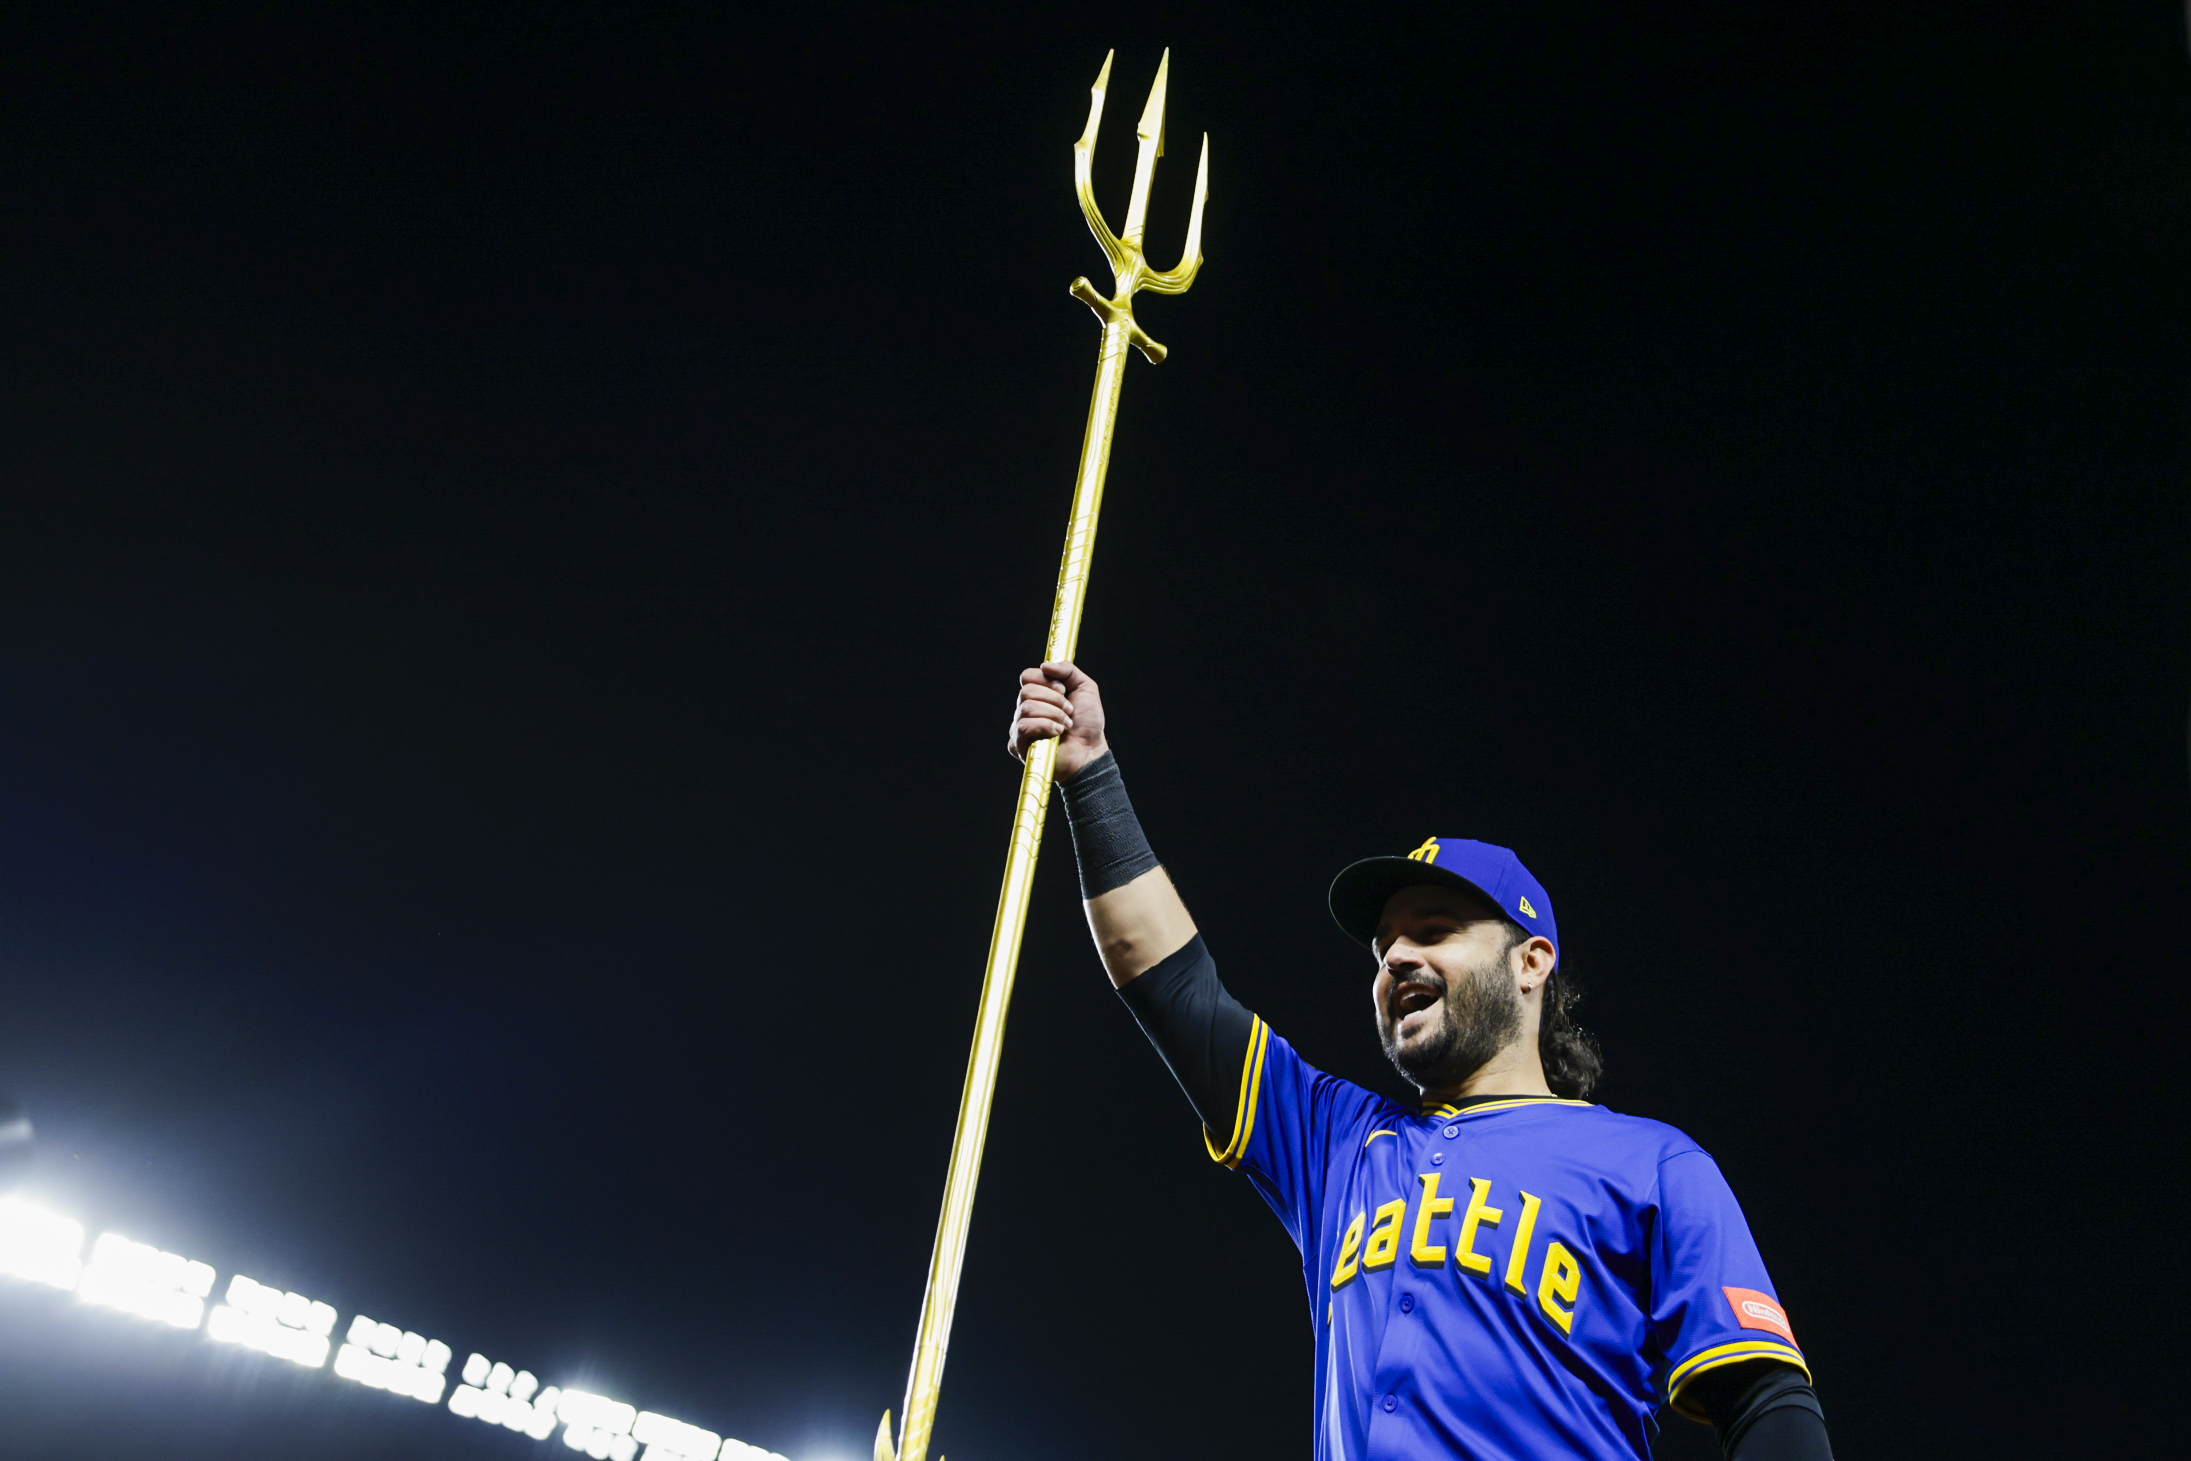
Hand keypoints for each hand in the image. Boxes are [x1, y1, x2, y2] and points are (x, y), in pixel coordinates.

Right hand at [1008, 660, 1109, 780]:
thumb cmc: (1087, 723)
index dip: (1046, 680)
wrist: (1091, 750)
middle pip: (1026, 691)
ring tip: (1066, 725)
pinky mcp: (1018, 744)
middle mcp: (1025, 709)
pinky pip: (1023, 726)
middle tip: (1069, 710)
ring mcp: (1019, 727)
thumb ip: (1068, 670)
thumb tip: (1045, 665)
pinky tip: (1057, 733)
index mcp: (1038, 695)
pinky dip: (1045, 726)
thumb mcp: (1085, 687)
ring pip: (1026, 708)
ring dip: (1053, 714)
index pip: (1027, 676)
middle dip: (1054, 700)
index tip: (1063, 690)